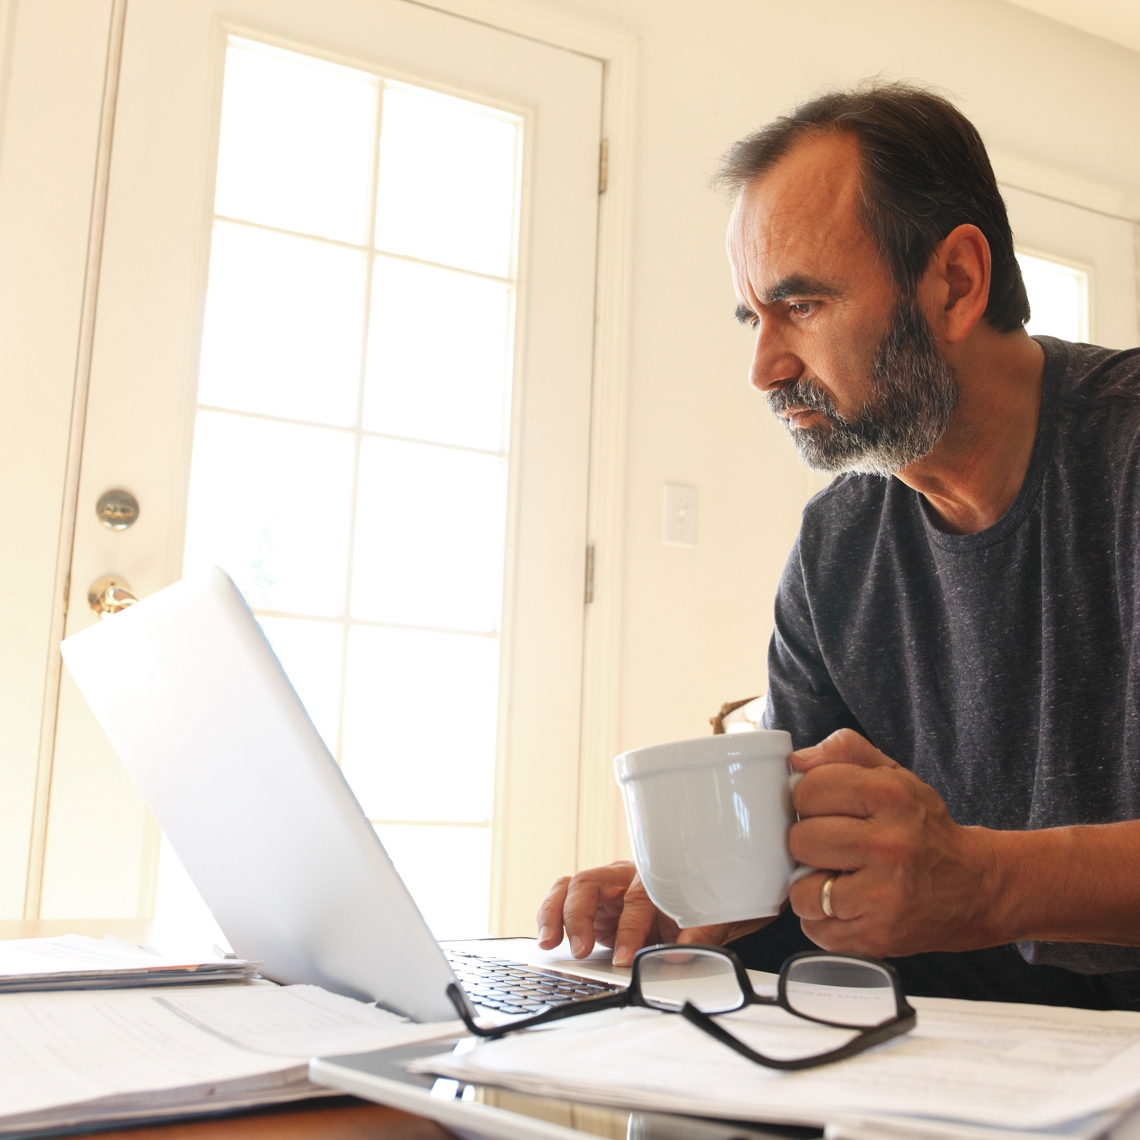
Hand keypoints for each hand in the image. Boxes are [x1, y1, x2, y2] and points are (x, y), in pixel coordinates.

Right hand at [536, 861, 775, 965]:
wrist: (698, 900)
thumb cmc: (699, 902)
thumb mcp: (709, 917)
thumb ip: (700, 933)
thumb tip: (684, 951)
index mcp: (652, 876)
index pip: (634, 900)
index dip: (629, 931)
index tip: (626, 959)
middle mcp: (621, 877)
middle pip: (589, 883)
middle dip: (579, 916)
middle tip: (580, 949)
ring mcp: (603, 890)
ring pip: (568, 888)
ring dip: (554, 913)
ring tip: (548, 943)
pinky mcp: (591, 907)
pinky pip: (562, 903)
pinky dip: (550, 917)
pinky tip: (548, 939)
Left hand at [787, 728, 998, 956]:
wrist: (977, 888)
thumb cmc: (924, 829)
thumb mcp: (895, 776)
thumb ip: (845, 752)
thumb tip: (798, 761)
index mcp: (890, 795)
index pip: (808, 790)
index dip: (808, 800)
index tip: (824, 808)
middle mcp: (889, 844)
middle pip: (800, 840)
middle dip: (809, 843)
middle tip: (834, 846)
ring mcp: (884, 894)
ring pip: (802, 890)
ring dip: (812, 887)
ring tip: (839, 878)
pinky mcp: (879, 935)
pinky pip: (816, 929)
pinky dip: (823, 920)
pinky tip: (849, 905)